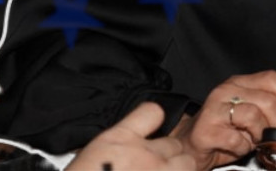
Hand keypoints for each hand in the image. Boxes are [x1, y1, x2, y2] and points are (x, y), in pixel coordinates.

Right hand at [67, 103, 194, 170]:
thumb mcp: (88, 157)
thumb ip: (114, 146)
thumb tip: (123, 148)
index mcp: (119, 140)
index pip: (152, 112)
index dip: (154, 120)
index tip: (154, 127)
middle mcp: (143, 154)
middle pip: (173, 142)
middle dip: (167, 155)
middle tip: (153, 168)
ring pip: (187, 163)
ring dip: (179, 170)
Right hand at [171, 70, 275, 170]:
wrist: (191, 146)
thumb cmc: (225, 132)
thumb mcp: (254, 119)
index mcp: (240, 83)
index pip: (273, 79)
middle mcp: (227, 90)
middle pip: (268, 100)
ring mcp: (215, 108)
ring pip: (253, 116)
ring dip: (260, 135)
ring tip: (254, 141)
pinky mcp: (206, 129)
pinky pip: (236, 139)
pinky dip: (243, 148)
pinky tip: (238, 147)